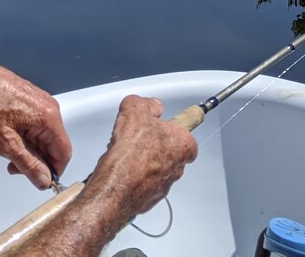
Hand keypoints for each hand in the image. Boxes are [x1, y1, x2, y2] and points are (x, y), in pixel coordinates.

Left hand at [0, 51, 70, 189]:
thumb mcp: (7, 144)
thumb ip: (28, 165)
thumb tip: (45, 181)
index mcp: (49, 118)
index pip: (64, 154)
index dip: (53, 170)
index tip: (36, 179)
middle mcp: (51, 108)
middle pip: (54, 145)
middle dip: (37, 159)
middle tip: (13, 165)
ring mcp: (44, 102)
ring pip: (46, 136)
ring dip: (30, 148)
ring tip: (8, 149)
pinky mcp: (35, 100)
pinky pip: (39, 125)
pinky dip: (28, 136)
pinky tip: (10, 135)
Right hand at [88, 95, 198, 218]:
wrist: (117, 187)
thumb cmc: (132, 152)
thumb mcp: (136, 109)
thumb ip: (147, 104)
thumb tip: (152, 105)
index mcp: (182, 145)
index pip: (188, 137)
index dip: (173, 129)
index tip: (164, 126)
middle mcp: (177, 167)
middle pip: (169, 152)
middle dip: (154, 145)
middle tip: (137, 138)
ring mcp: (163, 186)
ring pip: (155, 169)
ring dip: (142, 162)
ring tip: (124, 154)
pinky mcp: (149, 200)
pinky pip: (143, 185)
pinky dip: (134, 178)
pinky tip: (120, 169)